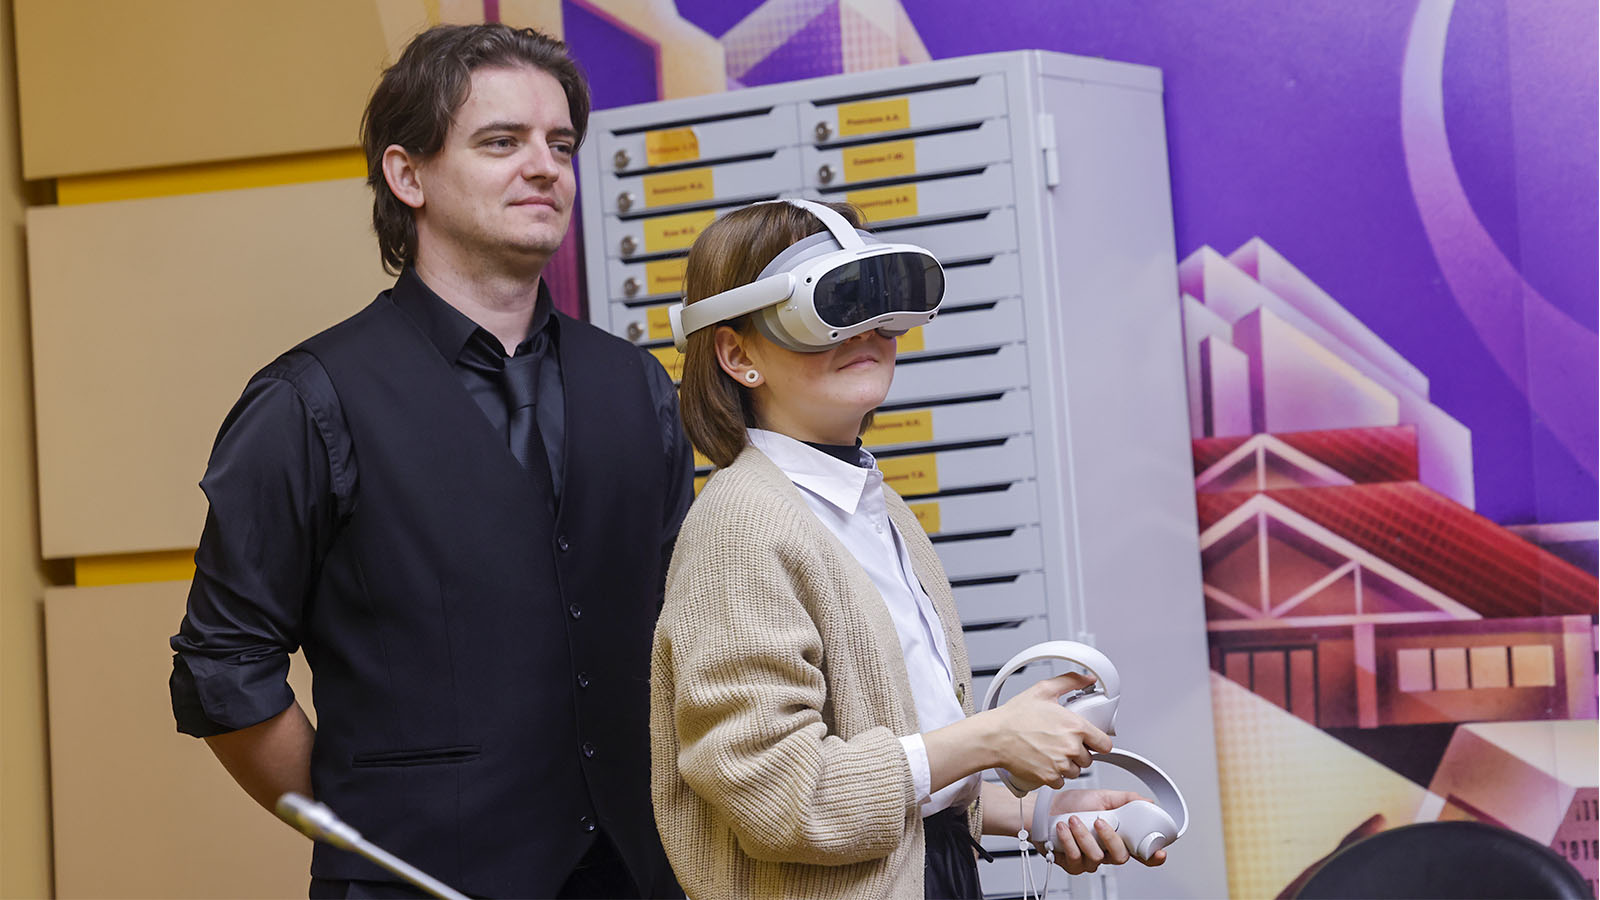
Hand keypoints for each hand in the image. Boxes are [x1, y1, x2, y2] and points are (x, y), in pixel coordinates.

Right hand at [986, 672, 1113, 791]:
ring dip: (1067, 765)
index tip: (1090, 741)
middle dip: (1078, 752)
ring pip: (1076, 771)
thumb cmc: (1015, 716)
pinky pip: (1061, 781)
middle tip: (1062, 743)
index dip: (1097, 742)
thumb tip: (1088, 679)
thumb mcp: (1043, 690)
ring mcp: (1060, 765)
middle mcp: (1071, 747)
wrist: (994, 737)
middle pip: (1089, 759)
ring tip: (1052, 752)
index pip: (1104, 744)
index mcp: (1075, 726)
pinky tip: (1044, 762)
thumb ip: (1070, 681)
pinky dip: (1055, 775)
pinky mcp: (1049, 777)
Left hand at [1045, 789, 1167, 873]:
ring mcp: (1089, 860)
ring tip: (1073, 819)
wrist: (1041, 810)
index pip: (1141, 852)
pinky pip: (1076, 860)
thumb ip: (1125, 800)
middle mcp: (1105, 851)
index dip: (1153, 856)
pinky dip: (1069, 841)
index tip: (1159, 852)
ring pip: (1096, 858)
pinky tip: (1063, 828)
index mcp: (1116, 837)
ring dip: (1084, 836)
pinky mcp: (1072, 865)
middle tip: (1098, 820)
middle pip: (1121, 857)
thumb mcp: (1099, 796)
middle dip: (1110, 838)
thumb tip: (1147, 801)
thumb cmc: (1069, 805)